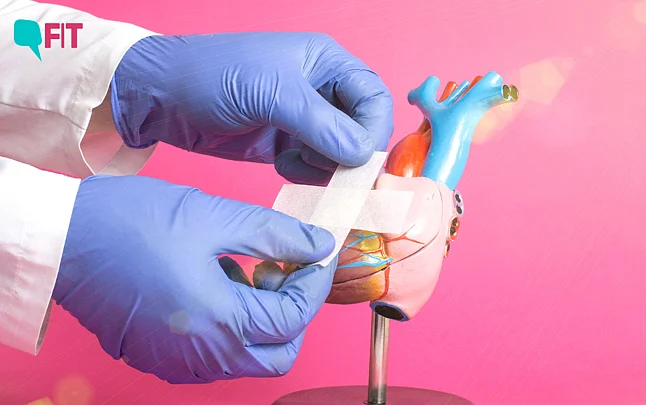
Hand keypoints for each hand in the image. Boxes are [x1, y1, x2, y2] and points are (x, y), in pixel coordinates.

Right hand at [53, 175, 335, 382]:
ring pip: (247, 357)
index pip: (294, 318)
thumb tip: (318, 245)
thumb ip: (275, 235)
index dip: (314, 284)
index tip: (316, 255)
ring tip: (238, 269)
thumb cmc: (130, 223)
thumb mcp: (214, 218)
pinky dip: (229, 327)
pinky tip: (212, 285)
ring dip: (260, 320)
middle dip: (292, 313)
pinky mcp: (160, 358)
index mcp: (218, 321)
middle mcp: (201, 356)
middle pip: (278, 352)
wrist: (63, 239)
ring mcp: (177, 362)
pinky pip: (214, 356)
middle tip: (279, 270)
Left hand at [110, 33, 393, 184]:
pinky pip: (317, 166)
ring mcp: (305, 119)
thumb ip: (320, 123)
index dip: (373, 129)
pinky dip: (309, 174)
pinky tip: (283, 166)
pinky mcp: (288, 144)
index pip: (374, 98)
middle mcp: (322, 89)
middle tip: (333, 173)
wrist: (161, 97)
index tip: (358, 158)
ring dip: (329, 167)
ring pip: (342, 152)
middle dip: (352, 154)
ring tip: (296, 164)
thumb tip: (363, 154)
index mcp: (326, 62)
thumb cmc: (211, 75)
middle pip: (363, 128)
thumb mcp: (270, 91)